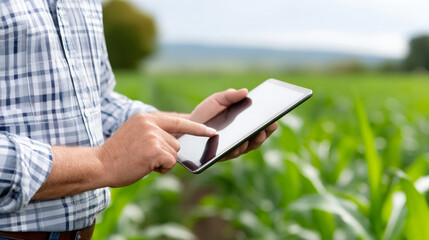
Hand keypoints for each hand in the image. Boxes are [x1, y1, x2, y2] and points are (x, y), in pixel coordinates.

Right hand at [97, 113, 215, 186]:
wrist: (99, 164)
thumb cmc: (118, 154)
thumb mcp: (135, 133)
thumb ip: (154, 131)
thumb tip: (177, 139)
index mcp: (146, 117)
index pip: (177, 120)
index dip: (196, 127)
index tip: (211, 131)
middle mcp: (150, 123)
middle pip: (177, 142)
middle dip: (167, 153)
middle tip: (145, 157)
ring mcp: (153, 135)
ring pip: (174, 153)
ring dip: (163, 162)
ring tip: (143, 162)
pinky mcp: (154, 150)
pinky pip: (171, 162)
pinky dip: (161, 169)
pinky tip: (146, 167)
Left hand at [189, 88, 277, 160]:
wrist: (188, 125)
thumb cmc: (207, 112)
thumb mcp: (218, 100)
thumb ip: (231, 96)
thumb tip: (245, 91)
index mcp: (246, 124)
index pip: (263, 125)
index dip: (270, 124)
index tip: (274, 119)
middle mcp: (243, 137)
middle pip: (259, 138)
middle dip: (265, 133)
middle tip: (266, 127)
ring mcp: (234, 147)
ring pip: (247, 147)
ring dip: (253, 142)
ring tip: (255, 135)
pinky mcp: (222, 154)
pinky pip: (231, 154)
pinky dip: (236, 150)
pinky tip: (237, 146)